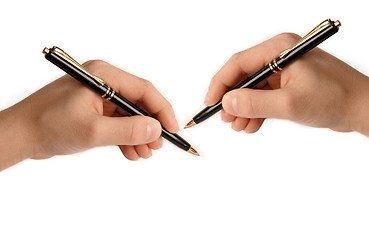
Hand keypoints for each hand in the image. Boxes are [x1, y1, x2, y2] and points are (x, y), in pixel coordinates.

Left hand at [0, 60, 178, 169]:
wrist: (20, 135)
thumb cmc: (47, 125)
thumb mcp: (93, 131)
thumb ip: (127, 131)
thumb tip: (156, 129)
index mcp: (103, 76)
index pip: (144, 90)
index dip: (162, 110)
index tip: (172, 129)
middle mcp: (103, 82)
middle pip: (138, 102)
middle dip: (149, 126)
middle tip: (158, 145)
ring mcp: (98, 97)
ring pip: (129, 115)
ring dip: (138, 135)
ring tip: (145, 153)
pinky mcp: (94, 110)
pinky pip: (117, 122)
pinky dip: (125, 137)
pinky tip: (131, 152)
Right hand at [204, 33, 368, 135]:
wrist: (363, 109)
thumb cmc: (336, 98)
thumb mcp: (290, 104)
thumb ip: (255, 103)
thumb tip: (227, 103)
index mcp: (280, 49)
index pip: (239, 63)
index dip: (221, 83)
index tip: (211, 102)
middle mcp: (279, 56)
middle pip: (244, 76)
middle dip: (233, 99)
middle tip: (225, 119)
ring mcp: (284, 70)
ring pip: (253, 88)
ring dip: (244, 108)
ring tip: (238, 127)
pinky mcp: (289, 83)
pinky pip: (264, 96)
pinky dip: (256, 111)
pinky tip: (252, 125)